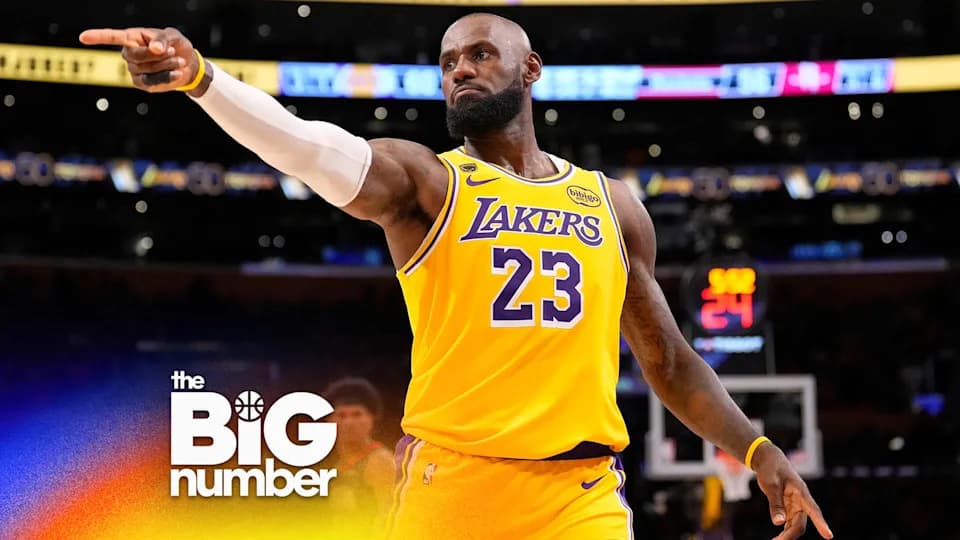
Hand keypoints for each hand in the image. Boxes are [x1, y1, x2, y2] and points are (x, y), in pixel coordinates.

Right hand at [79, 27, 199, 92]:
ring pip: (146, 69)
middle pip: (136, 55)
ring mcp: (134, 71)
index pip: (112, 36)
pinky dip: (166, 77)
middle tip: (173, 51)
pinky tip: (177, 73)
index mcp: (131, 38)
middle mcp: (128, 54)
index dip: (97, 37)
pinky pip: (152, 82)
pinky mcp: (143, 84)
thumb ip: (162, 40)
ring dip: (166, 65)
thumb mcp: (172, 37)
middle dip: (157, 55)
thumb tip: (155, 48)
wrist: (187, 64)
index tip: (82, 37)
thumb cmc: (175, 45)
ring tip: (179, 61)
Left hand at [752, 442, 832, 539]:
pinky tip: (778, 538)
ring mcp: (796, 505)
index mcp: (801, 492)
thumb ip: (775, 503)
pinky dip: (784, 530)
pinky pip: (789, 522)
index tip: (829, 536)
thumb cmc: (770, 470)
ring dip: (787, 535)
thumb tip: (778, 523)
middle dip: (790, 535)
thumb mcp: (770, 485)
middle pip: (800, 524)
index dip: (821, 523)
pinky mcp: (790, 507)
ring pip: (795, 525)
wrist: (769, 460)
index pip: (813, 510)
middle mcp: (801, 501)